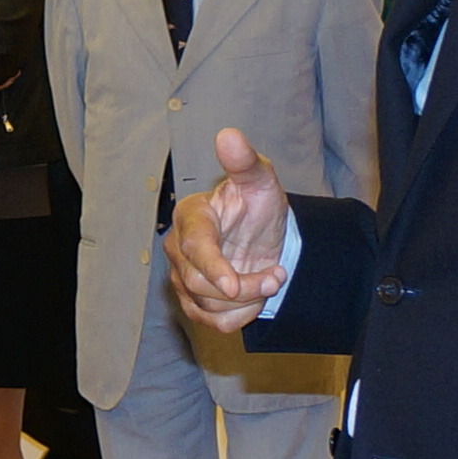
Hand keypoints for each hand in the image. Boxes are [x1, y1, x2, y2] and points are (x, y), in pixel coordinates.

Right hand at [166, 125, 289, 335]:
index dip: (213, 268)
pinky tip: (256, 297)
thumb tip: (228, 135)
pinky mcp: (193, 301)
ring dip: (249, 301)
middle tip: (279, 275)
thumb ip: (245, 162)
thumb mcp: (260, 180)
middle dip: (247, 286)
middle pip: (200, 284)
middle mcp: (178, 249)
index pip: (193, 247)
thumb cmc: (257, 203)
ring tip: (272, 278)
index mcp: (191, 216)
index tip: (235, 286)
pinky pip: (214, 323)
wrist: (263, 234)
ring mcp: (182, 278)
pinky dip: (241, 316)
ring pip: (208, 308)